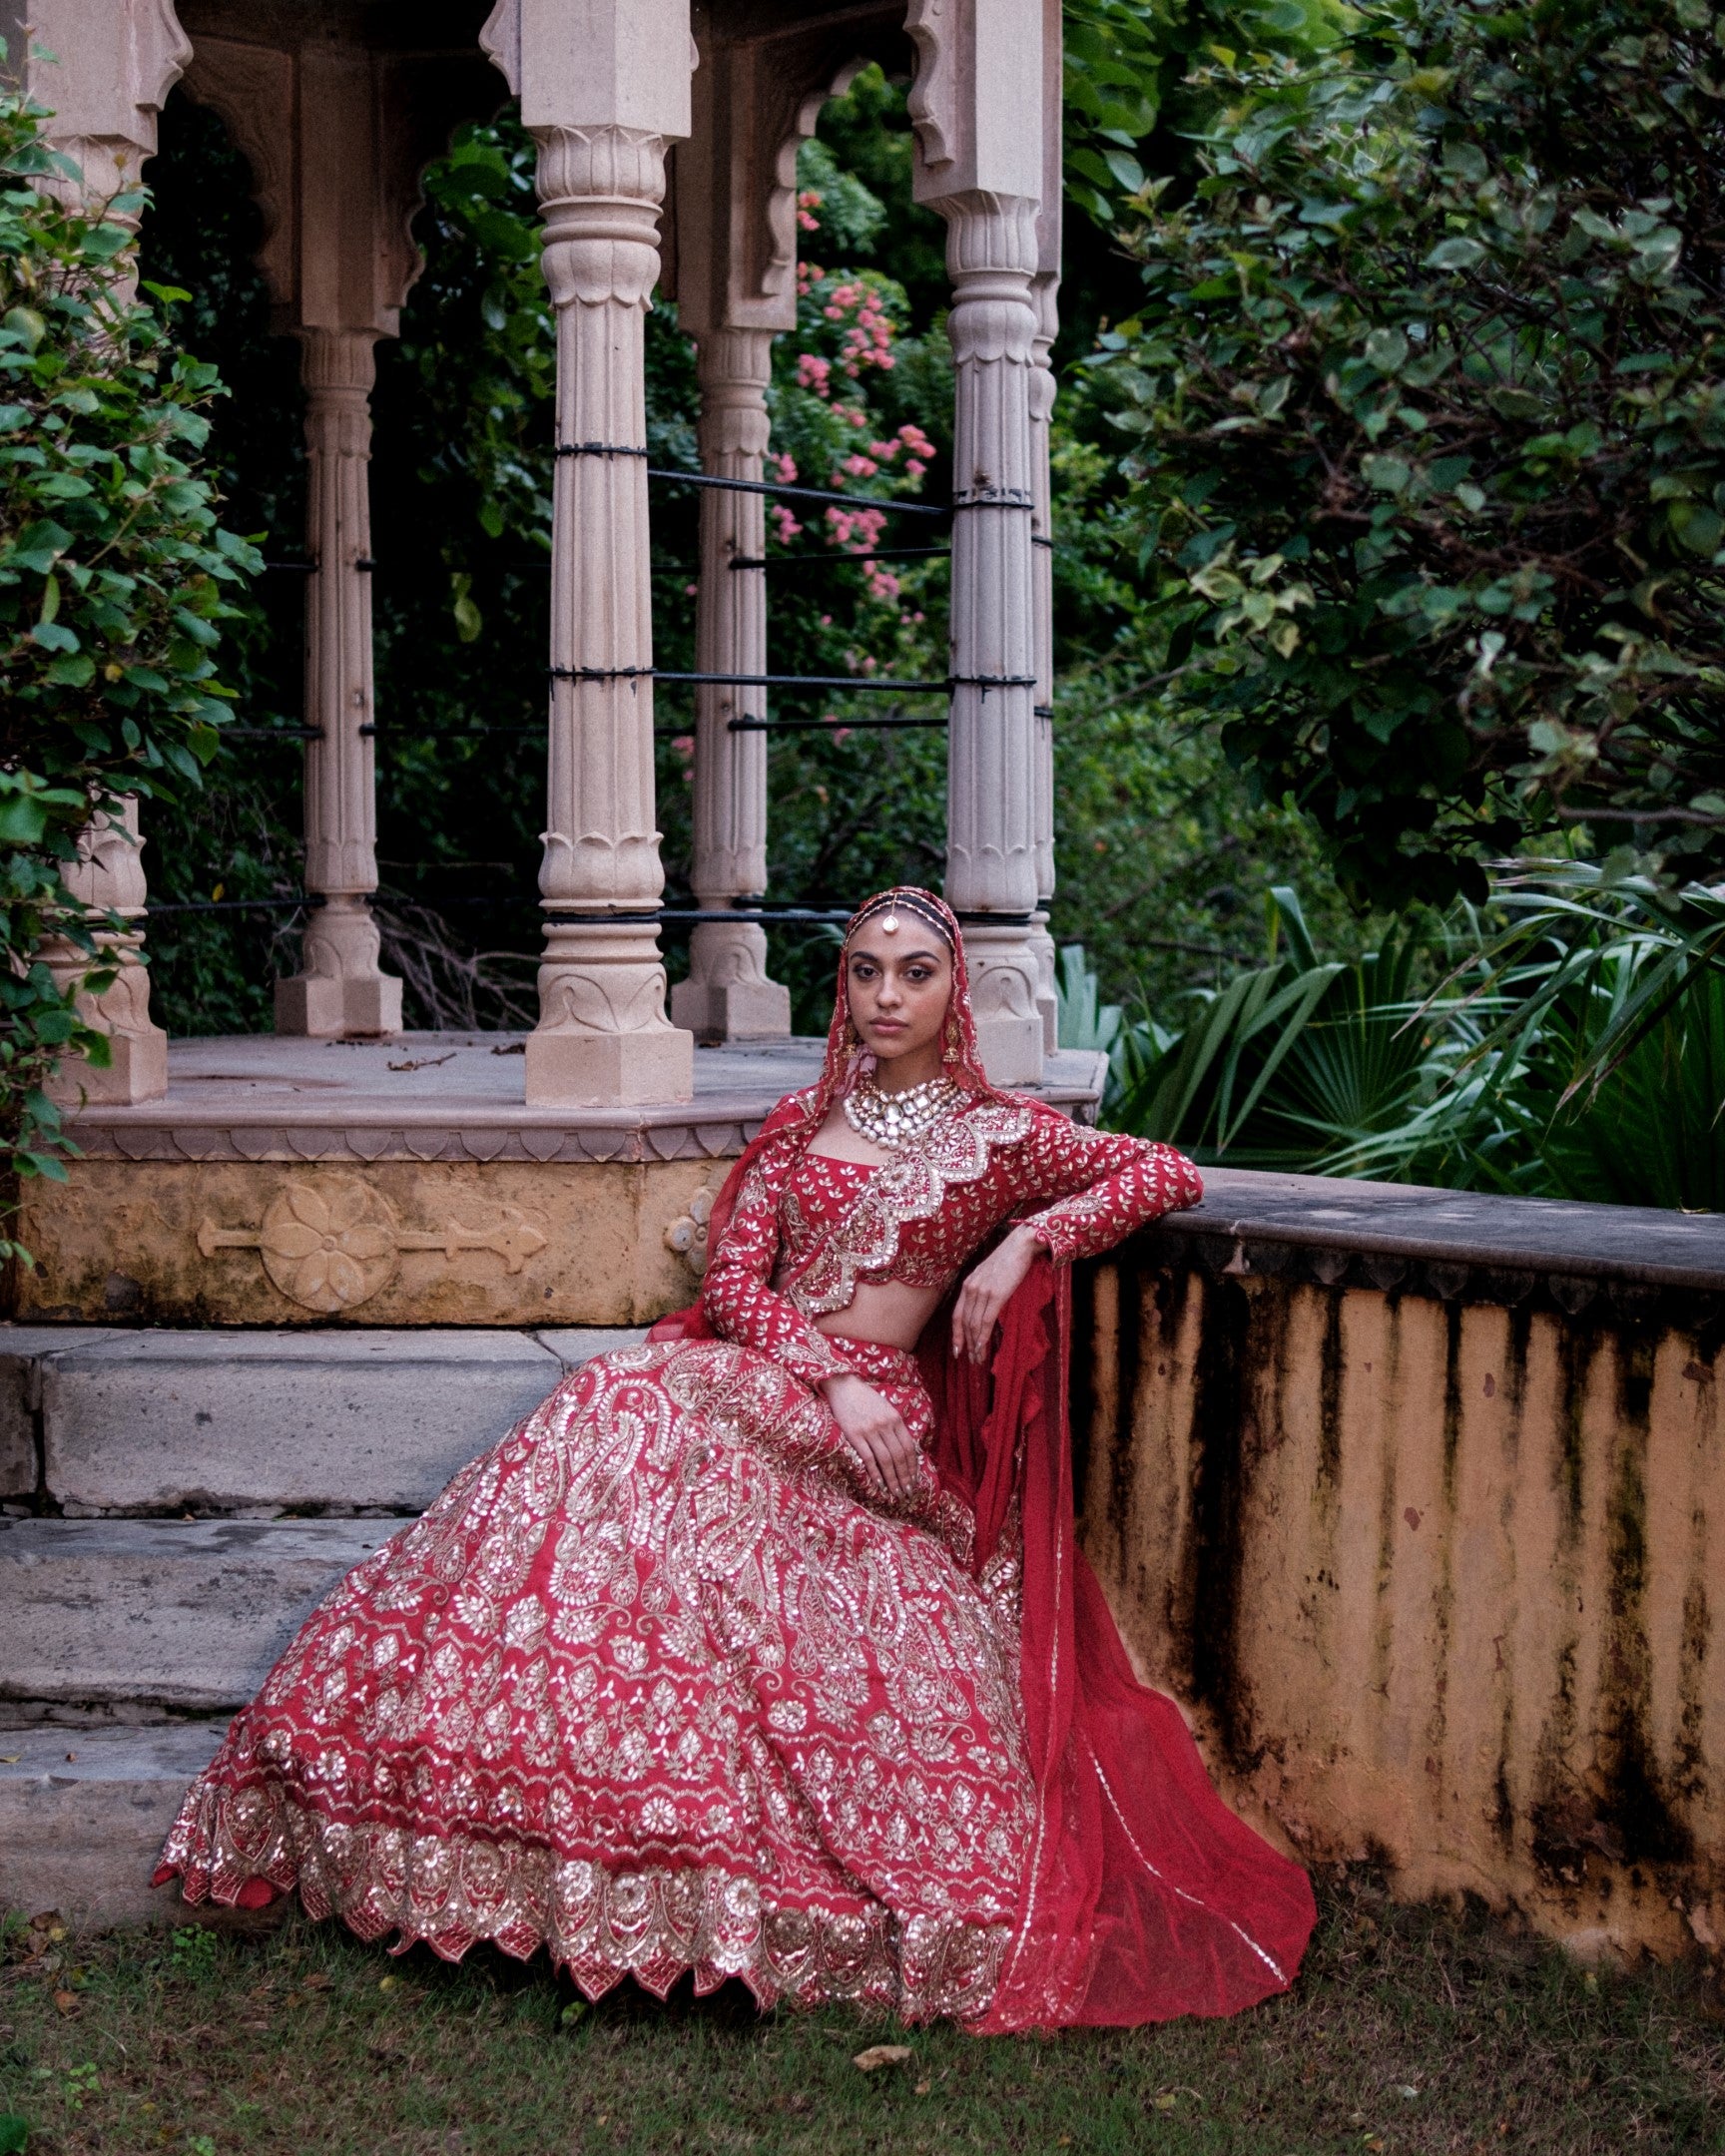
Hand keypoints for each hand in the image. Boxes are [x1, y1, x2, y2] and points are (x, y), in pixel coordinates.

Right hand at [822, 1372, 921, 1498]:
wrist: (843, 1386)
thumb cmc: (865, 1399)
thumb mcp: (886, 1409)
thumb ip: (894, 1427)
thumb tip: (904, 1451)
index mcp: (895, 1419)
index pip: (909, 1447)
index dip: (913, 1467)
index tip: (914, 1481)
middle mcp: (885, 1425)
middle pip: (899, 1456)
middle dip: (904, 1477)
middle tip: (907, 1493)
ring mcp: (870, 1430)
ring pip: (886, 1460)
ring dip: (892, 1479)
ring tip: (896, 1493)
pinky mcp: (854, 1435)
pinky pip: (868, 1458)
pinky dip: (875, 1473)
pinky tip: (879, 1485)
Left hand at [951, 1224, 1042, 1365]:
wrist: (1020, 1245)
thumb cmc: (1008, 1259)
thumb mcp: (988, 1274)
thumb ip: (983, 1290)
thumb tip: (984, 1309)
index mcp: (968, 1284)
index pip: (957, 1314)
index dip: (956, 1334)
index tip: (957, 1350)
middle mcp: (971, 1288)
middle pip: (965, 1323)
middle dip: (966, 1344)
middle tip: (971, 1360)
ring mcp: (982, 1291)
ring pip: (974, 1325)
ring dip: (975, 1345)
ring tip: (978, 1359)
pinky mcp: (996, 1294)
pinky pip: (986, 1320)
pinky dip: (983, 1336)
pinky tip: (983, 1347)